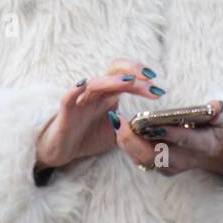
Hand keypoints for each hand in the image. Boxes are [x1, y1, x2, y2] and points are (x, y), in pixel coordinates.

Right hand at [34, 59, 161, 170]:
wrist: (63, 150)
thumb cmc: (90, 136)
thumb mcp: (118, 134)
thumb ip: (134, 128)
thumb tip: (156, 129)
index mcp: (109, 95)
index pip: (127, 78)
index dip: (142, 79)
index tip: (158, 89)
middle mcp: (96, 92)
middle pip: (114, 72)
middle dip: (133, 72)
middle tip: (151, 79)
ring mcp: (81, 99)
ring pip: (95, 83)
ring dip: (112, 81)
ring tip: (129, 81)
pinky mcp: (66, 111)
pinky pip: (69, 97)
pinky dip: (75, 89)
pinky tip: (83, 84)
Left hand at [110, 99, 222, 177]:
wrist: (221, 155)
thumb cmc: (222, 132)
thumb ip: (219, 113)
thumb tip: (216, 105)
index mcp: (203, 146)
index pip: (184, 140)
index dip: (169, 133)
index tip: (152, 123)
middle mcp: (184, 160)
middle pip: (154, 155)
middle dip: (134, 140)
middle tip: (119, 121)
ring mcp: (171, 166)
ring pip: (143, 159)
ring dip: (126, 142)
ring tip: (115, 121)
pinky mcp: (161, 167)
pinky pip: (140, 158)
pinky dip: (127, 144)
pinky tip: (119, 128)